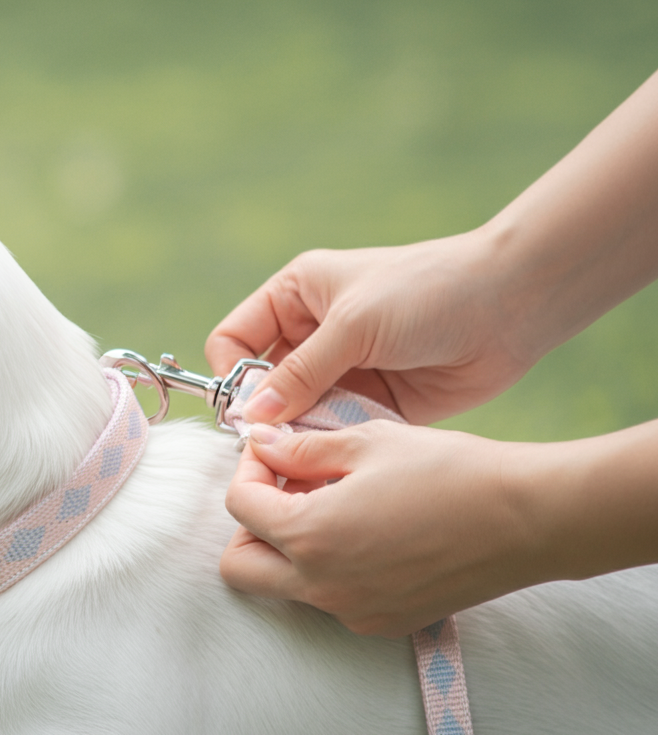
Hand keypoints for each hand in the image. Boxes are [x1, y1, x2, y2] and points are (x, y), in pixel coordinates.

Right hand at [206, 69, 657, 426]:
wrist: (512, 306)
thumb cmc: (427, 293)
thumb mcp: (353, 325)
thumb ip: (300, 373)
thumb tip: (251, 417)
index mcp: (295, 296)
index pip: (234, 339)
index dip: (232, 374)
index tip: (248, 409)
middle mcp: (312, 334)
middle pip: (262, 384)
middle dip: (268, 414)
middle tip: (278, 444)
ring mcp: (344, 370)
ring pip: (299, 414)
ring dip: (303, 434)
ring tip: (318, 448)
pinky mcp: (374, 403)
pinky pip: (337, 431)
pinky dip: (336, 444)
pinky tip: (348, 451)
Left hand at [219, 420, 547, 636]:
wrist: (528, 518)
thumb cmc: (451, 471)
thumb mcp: (367, 442)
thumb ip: (301, 448)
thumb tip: (261, 444)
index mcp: (309, 535)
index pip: (239, 506)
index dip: (250, 468)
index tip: (276, 449)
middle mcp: (322, 584)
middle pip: (241, 566)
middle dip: (250, 524)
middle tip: (285, 487)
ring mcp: (352, 609)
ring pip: (284, 586)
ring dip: (288, 547)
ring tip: (330, 502)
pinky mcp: (383, 620)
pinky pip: (330, 598)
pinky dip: (329, 567)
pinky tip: (366, 528)